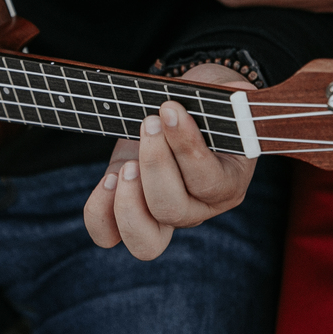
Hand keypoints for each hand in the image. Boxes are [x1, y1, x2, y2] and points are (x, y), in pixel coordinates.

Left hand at [82, 63, 257, 260]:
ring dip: (128, 200)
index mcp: (228, 184)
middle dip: (154, 164)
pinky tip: (108, 177)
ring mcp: (162, 216)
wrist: (179, 112)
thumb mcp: (219, 94)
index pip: (207, 180)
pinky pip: (107, 233)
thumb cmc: (203, 104)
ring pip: (144, 241)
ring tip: (127, 164)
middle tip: (148, 124)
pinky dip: (101, 210)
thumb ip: (228, 95)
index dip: (186, 147)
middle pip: (173, 210)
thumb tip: (231, 92)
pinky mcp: (129, 210)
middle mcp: (197, 209)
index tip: (170, 109)